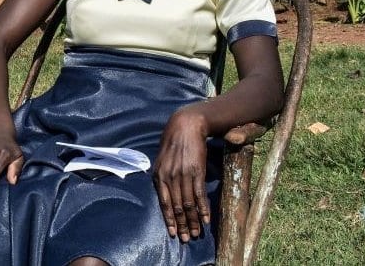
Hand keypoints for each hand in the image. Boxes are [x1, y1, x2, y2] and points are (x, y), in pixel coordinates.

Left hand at [153, 109, 209, 242]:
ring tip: (197, 233)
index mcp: (159, 176)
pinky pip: (199, 194)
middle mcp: (170, 177)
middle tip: (187, 239)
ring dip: (193, 221)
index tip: (174, 234)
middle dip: (182, 225)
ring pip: (188, 203)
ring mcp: (183, 175)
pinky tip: (205, 219)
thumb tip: (165, 193)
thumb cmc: (173, 142)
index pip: (165, 204)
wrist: (186, 126)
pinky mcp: (196, 171)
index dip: (170, 220)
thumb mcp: (161, 159)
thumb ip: (162, 176)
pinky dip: (203, 209)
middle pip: (177, 207)